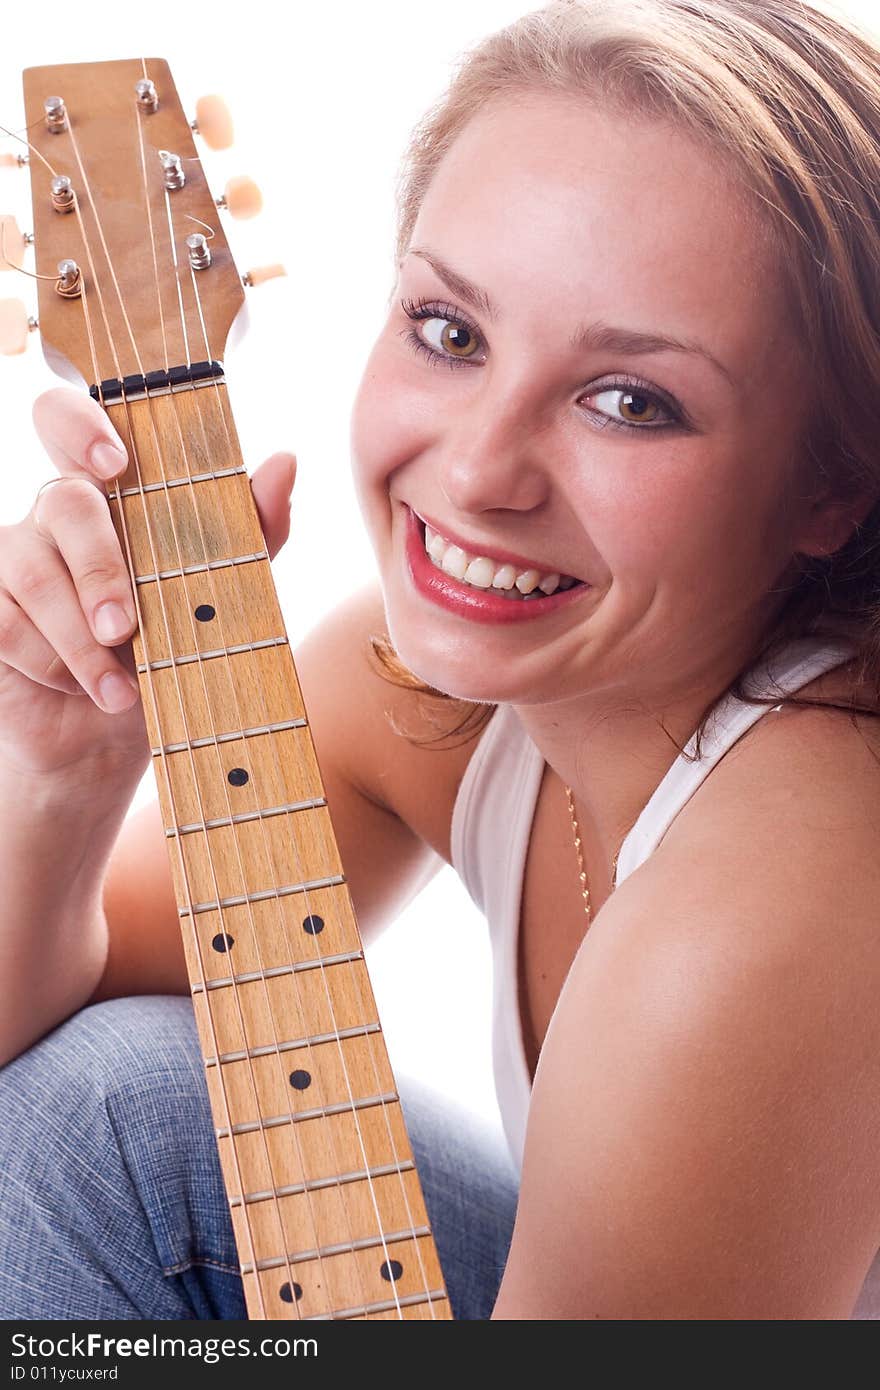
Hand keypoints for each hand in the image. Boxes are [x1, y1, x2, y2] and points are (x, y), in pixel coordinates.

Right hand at [0, 386, 296, 783]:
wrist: (117, 736)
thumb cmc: (172, 653)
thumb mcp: (222, 595)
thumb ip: (250, 532)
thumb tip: (285, 460)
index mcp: (111, 494)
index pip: (70, 421)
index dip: (80, 425)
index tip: (114, 463)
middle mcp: (55, 514)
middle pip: (63, 501)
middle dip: (101, 569)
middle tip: (126, 629)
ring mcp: (12, 556)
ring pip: (36, 573)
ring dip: (83, 642)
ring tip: (121, 690)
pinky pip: (6, 624)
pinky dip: (53, 664)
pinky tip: (82, 689)